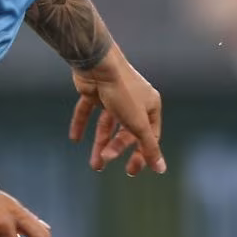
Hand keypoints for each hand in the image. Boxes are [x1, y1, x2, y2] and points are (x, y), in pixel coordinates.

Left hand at [68, 54, 165, 175]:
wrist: (98, 65)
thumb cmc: (123, 93)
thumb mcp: (138, 124)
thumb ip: (148, 147)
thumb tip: (161, 169)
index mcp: (150, 106)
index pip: (149, 136)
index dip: (141, 154)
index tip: (131, 171)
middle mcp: (134, 101)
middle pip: (127, 132)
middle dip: (116, 149)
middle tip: (103, 163)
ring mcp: (113, 96)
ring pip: (106, 124)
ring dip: (100, 143)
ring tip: (94, 163)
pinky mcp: (94, 93)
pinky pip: (87, 111)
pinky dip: (81, 124)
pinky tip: (75, 138)